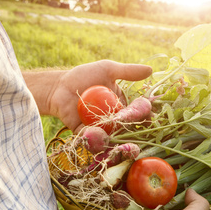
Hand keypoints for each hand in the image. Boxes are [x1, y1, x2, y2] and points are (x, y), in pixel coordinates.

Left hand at [25, 60, 151, 131]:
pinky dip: (98, 140)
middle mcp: (114, 119)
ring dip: (118, 139)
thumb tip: (151, 70)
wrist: (59, 87)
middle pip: (127, 127)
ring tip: (122, 138)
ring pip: (113, 137)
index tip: (150, 116)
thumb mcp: (107, 70)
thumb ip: (128, 71)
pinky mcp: (87, 135)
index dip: (144, 114)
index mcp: (122, 105)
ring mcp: (101, 128)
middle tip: (134, 124)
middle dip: (133, 128)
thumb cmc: (84, 75)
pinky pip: (95, 140)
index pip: (137, 111)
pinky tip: (101, 136)